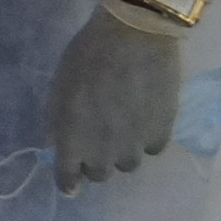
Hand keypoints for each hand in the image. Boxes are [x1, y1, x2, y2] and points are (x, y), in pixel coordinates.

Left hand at [44, 2, 185, 190]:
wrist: (134, 36)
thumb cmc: (86, 56)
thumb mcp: (59, 88)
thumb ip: (58, 122)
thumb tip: (58, 145)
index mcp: (72, 138)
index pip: (67, 177)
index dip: (68, 182)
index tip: (71, 183)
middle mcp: (103, 148)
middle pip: (100, 174)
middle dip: (95, 162)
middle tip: (97, 140)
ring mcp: (135, 143)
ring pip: (128, 164)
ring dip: (122, 151)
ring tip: (123, 126)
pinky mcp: (162, 132)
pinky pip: (152, 148)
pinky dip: (146, 139)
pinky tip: (144, 118)